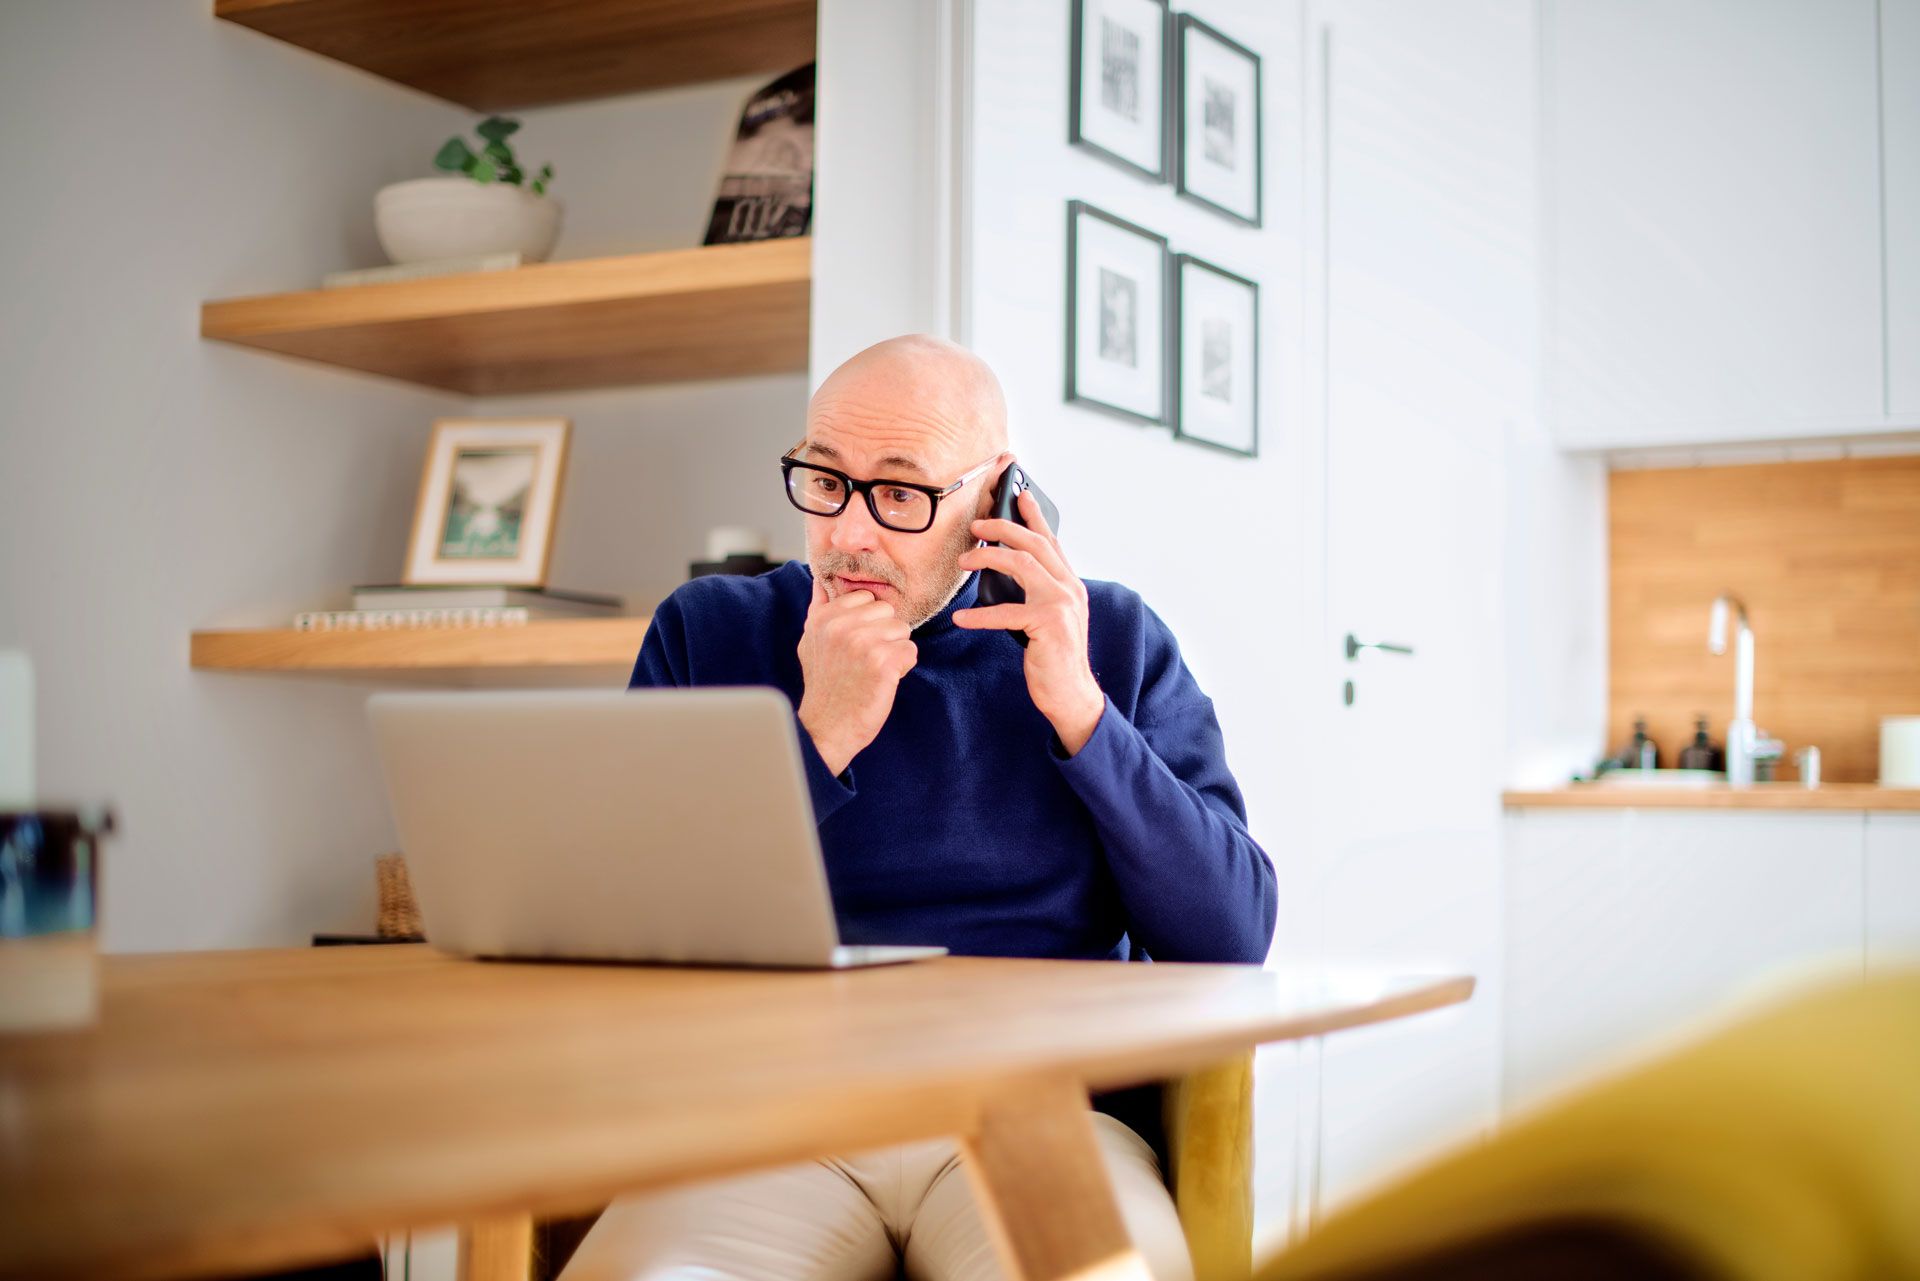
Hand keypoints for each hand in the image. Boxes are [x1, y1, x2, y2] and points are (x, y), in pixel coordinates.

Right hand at [796, 571, 916, 775]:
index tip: (854, 646)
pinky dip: (902, 668)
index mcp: (825, 616)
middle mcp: (841, 625)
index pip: (867, 597)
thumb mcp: (811, 641)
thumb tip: (820, 580)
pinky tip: (882, 681)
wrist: (827, 728)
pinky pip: (910, 651)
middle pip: (888, 611)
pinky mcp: (883, 662)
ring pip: (902, 630)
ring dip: (894, 652)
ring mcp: (862, 642)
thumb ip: (819, 608)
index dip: (867, 622)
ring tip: (872, 671)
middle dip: (884, 635)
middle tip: (865, 661)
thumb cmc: (825, 685)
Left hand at [953, 489, 1104, 754]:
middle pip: (1033, 543)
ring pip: (1021, 564)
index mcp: (1069, 584)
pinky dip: (980, 615)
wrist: (1071, 694)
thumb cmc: (1052, 657)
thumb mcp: (1046, 618)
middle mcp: (1069, 588)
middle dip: (1002, 527)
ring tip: (963, 561)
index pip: (1050, 541)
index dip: (1033, 515)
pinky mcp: (1048, 624)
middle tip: (975, 525)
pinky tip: (961, 619)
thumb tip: (1001, 572)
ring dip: (988, 558)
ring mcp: (1062, 604)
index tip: (1018, 492)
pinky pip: (1007, 612)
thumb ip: (1034, 593)